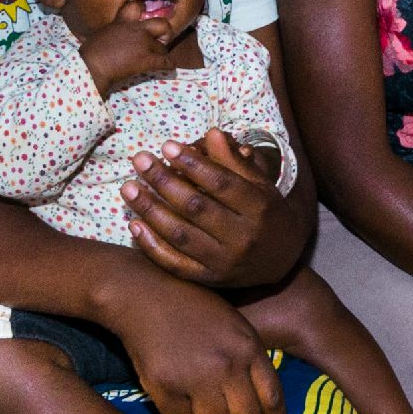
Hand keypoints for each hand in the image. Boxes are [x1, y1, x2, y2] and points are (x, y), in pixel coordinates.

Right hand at [93, 260, 282, 413]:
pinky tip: (173, 392)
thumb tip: (261, 401)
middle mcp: (227, 365)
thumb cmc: (192, 308)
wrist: (145, 296)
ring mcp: (195, 377)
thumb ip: (249, 358)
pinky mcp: (165, 386)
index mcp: (248, 347)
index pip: (272, 397)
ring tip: (196, 398)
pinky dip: (177, 412)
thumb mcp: (234, 324)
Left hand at [124, 129, 279, 287]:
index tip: (166, 146)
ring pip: (181, 235)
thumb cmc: (266, 213)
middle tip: (139, 160)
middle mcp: (243, 237)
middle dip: (163, 181)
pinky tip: (134, 224)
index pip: (222, 183)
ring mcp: (224, 262)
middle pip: (196, 207)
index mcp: (259, 208)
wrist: (283, 260)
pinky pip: (175, 264)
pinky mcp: (209, 280)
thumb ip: (234, 162)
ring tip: (129, 188)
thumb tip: (211, 133)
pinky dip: (152, 246)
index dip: (193, 163)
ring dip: (150, 210)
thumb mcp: (260, 185)